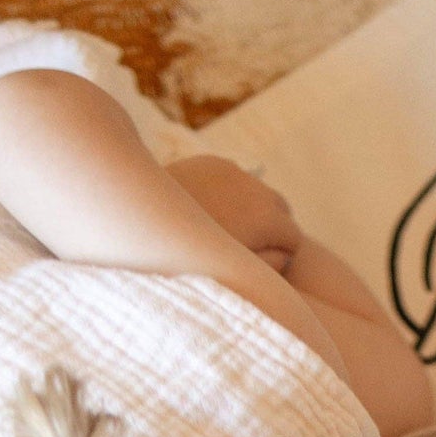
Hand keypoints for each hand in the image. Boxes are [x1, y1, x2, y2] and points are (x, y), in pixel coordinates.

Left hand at [163, 154, 300, 271]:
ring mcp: (235, 171)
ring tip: (230, 229)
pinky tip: (212, 209)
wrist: (141, 221)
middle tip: (249, 248)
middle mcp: (257, 188)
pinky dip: (231, 193)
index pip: (294, 238)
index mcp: (268, 219)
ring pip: (260, 192)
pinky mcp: (213, 161)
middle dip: (273, 229)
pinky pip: (235, 179)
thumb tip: (286, 254)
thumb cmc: (192, 263)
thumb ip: (273, 266)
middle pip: (283, 210)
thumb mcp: (238, 275)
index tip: (262, 265)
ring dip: (253, 209)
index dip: (282, 255)